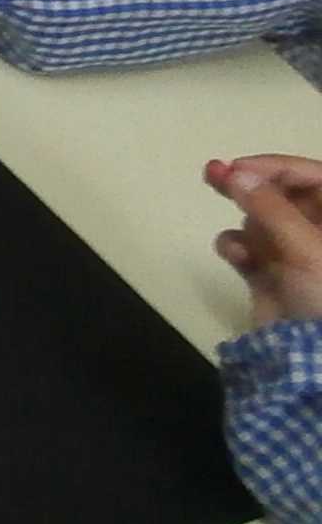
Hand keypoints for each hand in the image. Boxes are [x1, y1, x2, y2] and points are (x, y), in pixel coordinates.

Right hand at [212, 156, 321, 327]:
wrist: (310, 356)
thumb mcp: (305, 247)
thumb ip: (270, 207)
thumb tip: (235, 173)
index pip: (313, 176)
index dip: (276, 167)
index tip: (239, 167)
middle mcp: (319, 233)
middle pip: (283, 195)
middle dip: (250, 188)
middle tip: (212, 174)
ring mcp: (296, 255)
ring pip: (261, 220)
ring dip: (246, 225)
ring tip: (241, 239)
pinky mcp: (271, 275)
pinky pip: (247, 249)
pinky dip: (237, 248)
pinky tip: (235, 256)